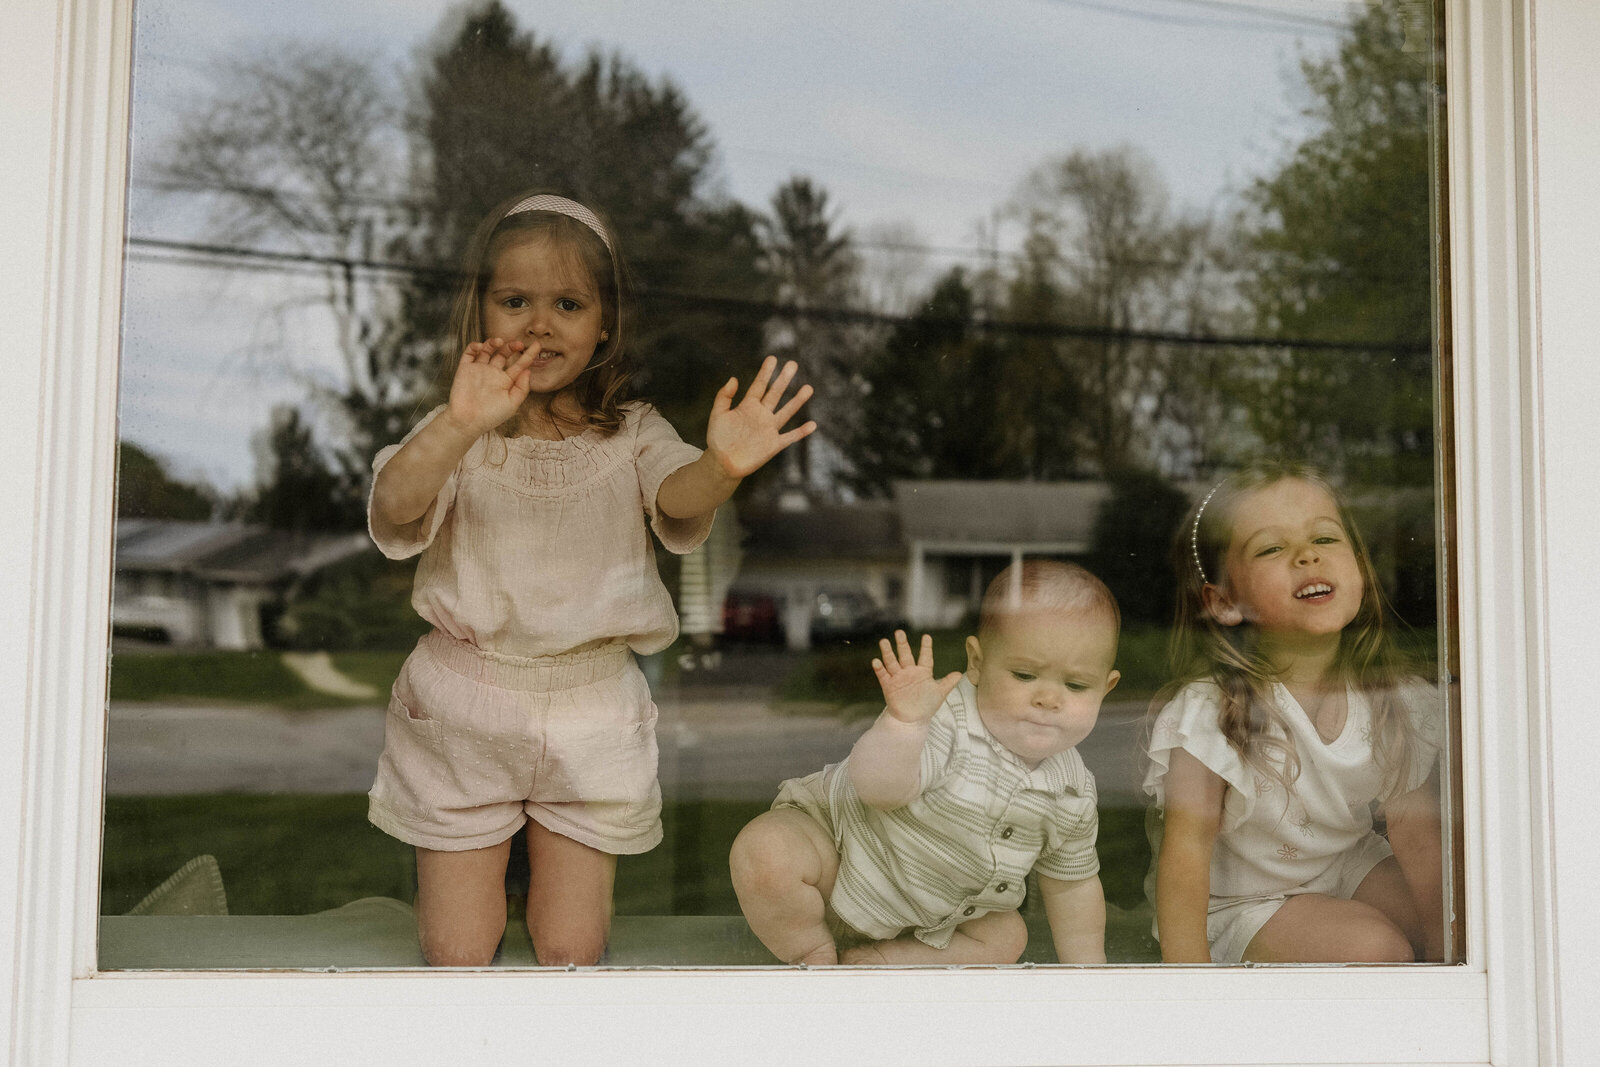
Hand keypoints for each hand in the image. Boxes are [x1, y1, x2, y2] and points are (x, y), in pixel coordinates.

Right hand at [444, 337, 537, 436]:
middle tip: (518, 344)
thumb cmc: (491, 416)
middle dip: (511, 346)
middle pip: (503, 354)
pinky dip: (474, 346)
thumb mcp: (512, 404)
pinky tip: (480, 347)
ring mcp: (479, 370)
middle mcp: (493, 374)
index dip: (529, 354)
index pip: (519, 365)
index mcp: (506, 382)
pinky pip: (469, 354)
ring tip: (499, 341)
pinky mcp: (465, 369)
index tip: (538, 345)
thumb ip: (522, 388)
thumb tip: (528, 371)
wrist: (467, 421)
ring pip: (487, 350)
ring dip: (493, 342)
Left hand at [704, 356, 816, 478]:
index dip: (765, 372)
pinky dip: (801, 432)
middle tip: (793, 364)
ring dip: (797, 400)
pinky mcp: (774, 444)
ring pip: (786, 412)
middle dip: (783, 379)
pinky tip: (812, 424)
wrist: (723, 463)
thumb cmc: (718, 438)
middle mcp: (761, 414)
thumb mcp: (717, 415)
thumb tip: (734, 378)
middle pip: (775, 394)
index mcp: (748, 406)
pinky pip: (790, 437)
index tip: (773, 358)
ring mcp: (769, 429)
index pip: (759, 385)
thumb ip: (724, 397)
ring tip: (808, 388)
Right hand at [872, 631, 962, 725]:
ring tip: (884, 641)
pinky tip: (876, 661)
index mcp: (923, 672)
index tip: (926, 637)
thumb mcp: (939, 694)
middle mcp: (909, 672)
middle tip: (899, 633)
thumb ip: (948, 683)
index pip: (925, 657)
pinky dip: (879, 669)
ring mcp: (898, 678)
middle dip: (902, 644)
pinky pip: (883, 676)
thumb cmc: (926, 706)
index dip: (926, 647)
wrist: (911, 720)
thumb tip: (959, 674)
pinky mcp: (889, 686)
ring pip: (892, 662)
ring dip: (888, 652)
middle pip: (905, 655)